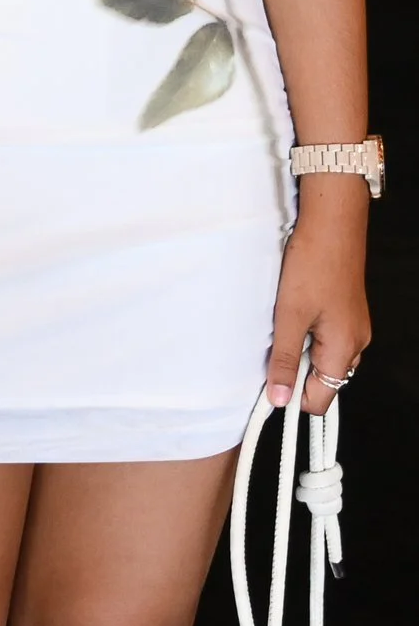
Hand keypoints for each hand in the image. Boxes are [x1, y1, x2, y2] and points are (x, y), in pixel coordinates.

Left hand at [267, 178, 369, 411]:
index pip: (320, 400)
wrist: (332, 225)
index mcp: (345, 350)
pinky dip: (307, 334)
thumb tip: (278, 400)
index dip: (292, 395)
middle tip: (273, 343)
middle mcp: (357, 344)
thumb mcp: (288, 316)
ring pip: (324, 358)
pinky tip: (293, 312)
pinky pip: (327, 338)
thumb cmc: (312, 266)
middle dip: (295, 371)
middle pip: (324, 380)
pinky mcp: (348, 313)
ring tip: (282, 323)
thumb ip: (283, 360)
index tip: (267, 382)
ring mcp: (355, 328)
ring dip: (300, 350)